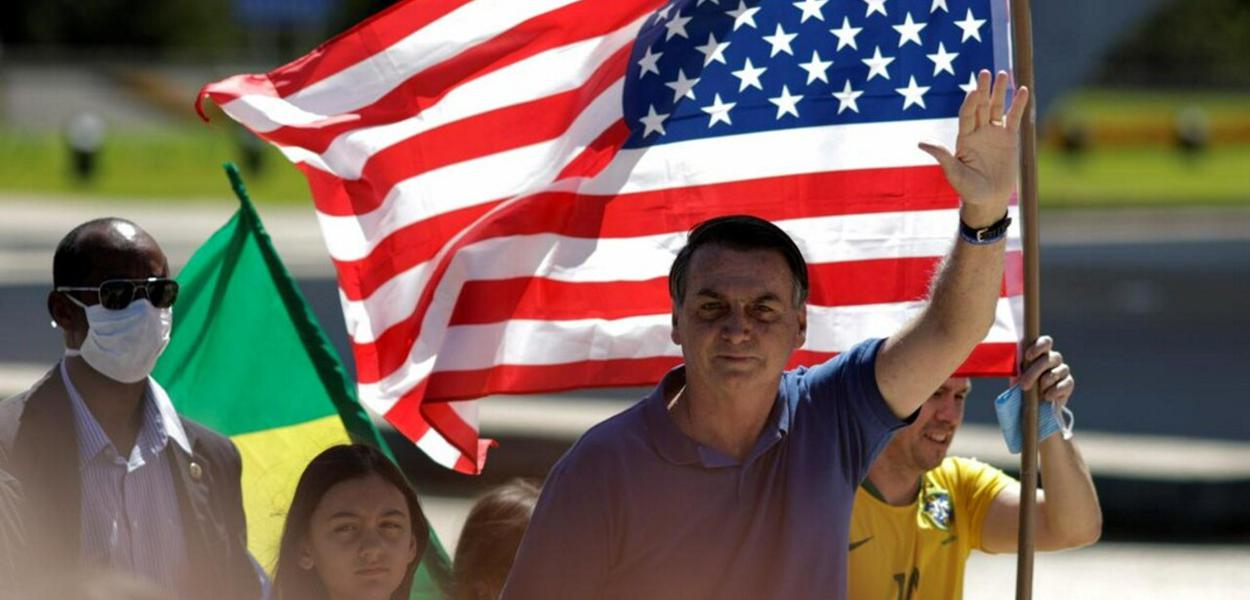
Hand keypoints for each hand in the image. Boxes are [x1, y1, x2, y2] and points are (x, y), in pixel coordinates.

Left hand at [919, 70, 1029, 226]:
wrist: (988, 200)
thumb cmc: (968, 189)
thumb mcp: (954, 173)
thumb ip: (942, 156)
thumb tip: (922, 143)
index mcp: (964, 138)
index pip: (967, 115)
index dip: (971, 102)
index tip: (974, 90)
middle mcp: (978, 132)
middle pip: (981, 106)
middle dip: (983, 90)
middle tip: (985, 72)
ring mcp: (994, 133)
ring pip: (997, 107)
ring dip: (1000, 92)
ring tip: (1004, 74)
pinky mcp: (1010, 139)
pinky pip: (1014, 118)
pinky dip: (1019, 104)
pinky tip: (1023, 90)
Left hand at [1016, 335, 1073, 409]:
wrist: (1032, 404)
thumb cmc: (1022, 383)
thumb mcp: (1016, 373)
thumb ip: (1017, 361)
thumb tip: (1016, 349)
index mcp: (1041, 352)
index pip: (1046, 342)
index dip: (1038, 346)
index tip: (1027, 356)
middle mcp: (1053, 359)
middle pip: (1049, 358)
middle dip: (1035, 372)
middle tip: (1024, 385)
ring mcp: (1062, 370)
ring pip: (1056, 372)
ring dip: (1044, 382)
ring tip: (1036, 392)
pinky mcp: (1068, 383)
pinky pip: (1066, 384)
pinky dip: (1055, 391)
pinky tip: (1047, 396)